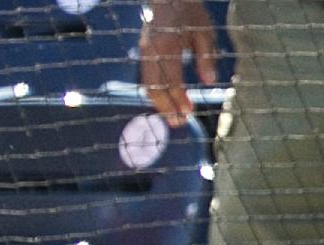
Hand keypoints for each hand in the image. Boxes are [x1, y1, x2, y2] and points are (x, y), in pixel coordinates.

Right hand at [140, 0, 216, 127]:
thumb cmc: (191, 14)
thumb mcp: (205, 32)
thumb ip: (206, 58)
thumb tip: (209, 82)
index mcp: (169, 48)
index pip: (172, 82)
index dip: (180, 100)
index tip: (189, 113)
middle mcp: (152, 53)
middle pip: (155, 89)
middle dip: (166, 108)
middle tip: (178, 123)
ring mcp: (144, 54)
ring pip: (147, 86)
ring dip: (159, 103)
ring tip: (172, 115)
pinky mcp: (143, 55)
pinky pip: (146, 79)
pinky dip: (155, 93)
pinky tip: (166, 100)